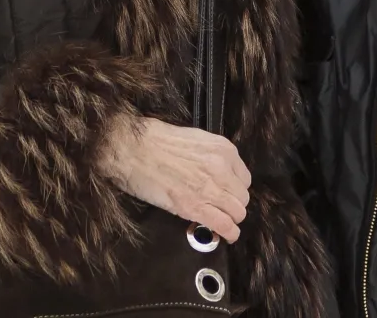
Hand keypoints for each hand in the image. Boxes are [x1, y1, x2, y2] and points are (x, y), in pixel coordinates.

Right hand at [98, 117, 251, 243]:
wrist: (133, 148)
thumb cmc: (155, 141)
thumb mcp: (195, 141)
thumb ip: (210, 157)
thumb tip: (213, 174)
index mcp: (224, 150)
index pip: (244, 178)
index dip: (234, 189)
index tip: (225, 194)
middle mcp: (222, 168)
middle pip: (242, 197)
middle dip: (233, 205)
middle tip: (220, 209)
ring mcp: (210, 188)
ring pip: (237, 212)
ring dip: (231, 219)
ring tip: (222, 223)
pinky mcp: (195, 206)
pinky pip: (224, 225)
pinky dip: (229, 233)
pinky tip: (227, 235)